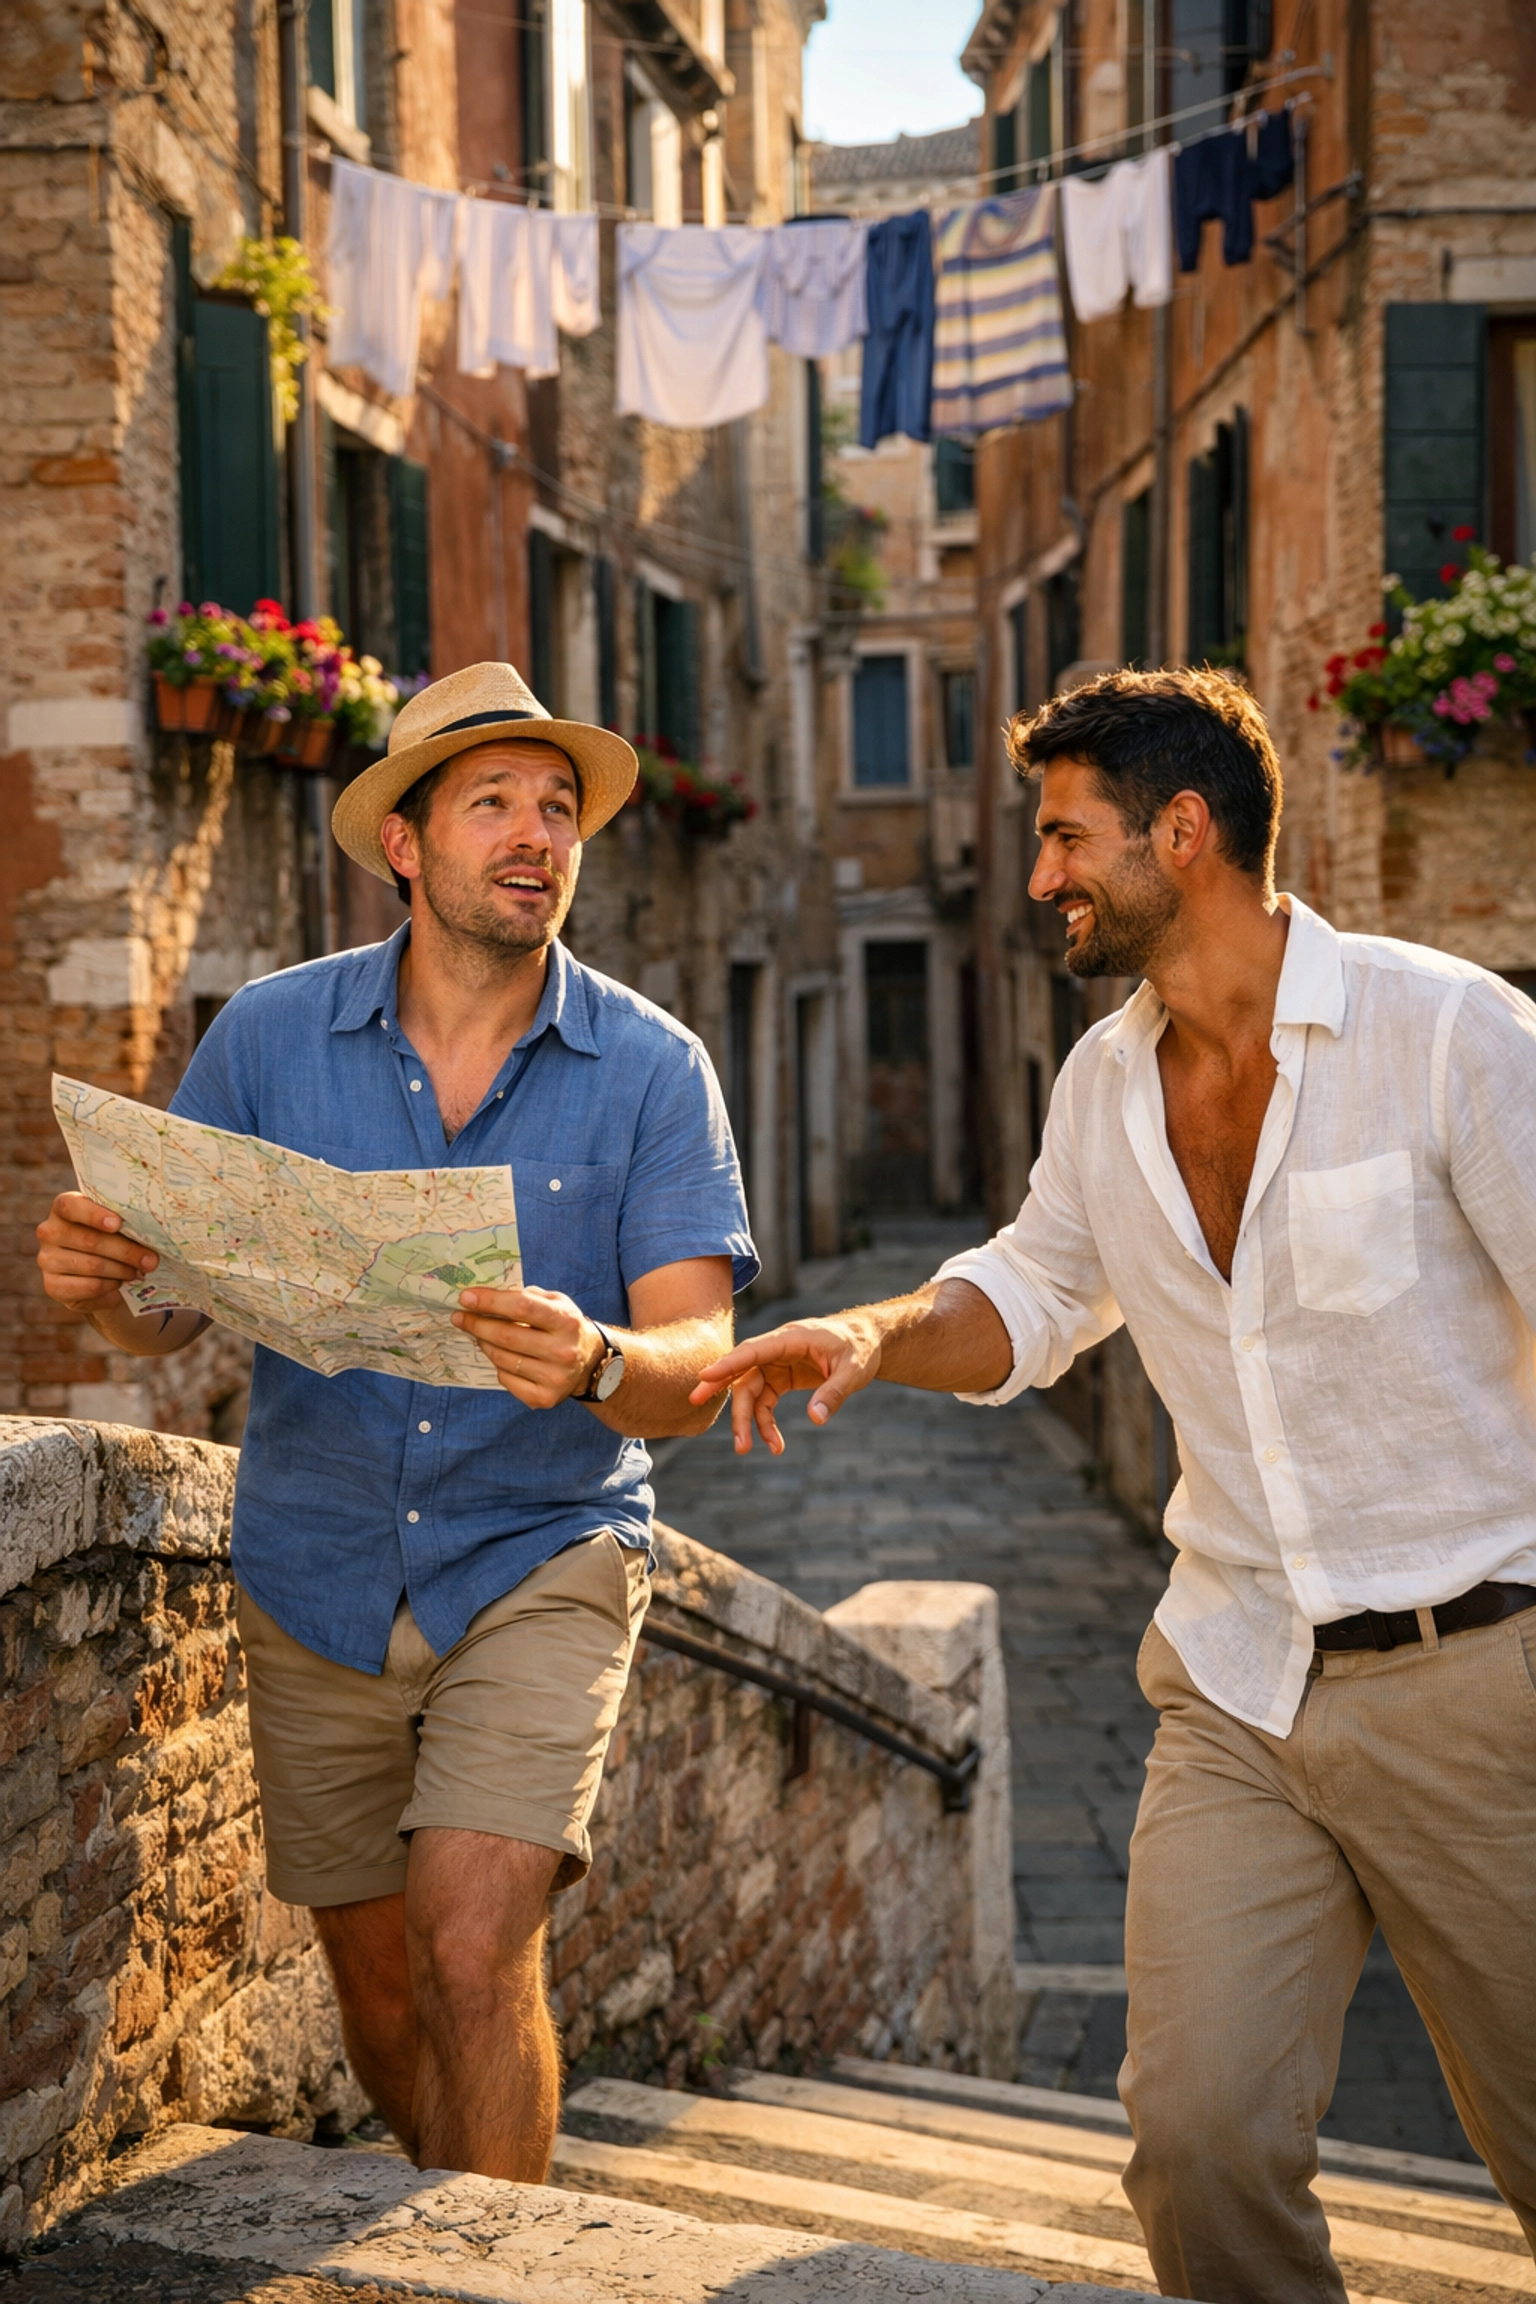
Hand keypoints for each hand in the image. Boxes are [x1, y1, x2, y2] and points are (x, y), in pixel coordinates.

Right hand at [37, 1193, 157, 1310]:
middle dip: (126, 1251)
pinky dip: (111, 1286)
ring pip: (92, 1266)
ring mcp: (47, 1260)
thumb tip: (151, 1239)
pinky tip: (120, 1284)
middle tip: (151, 1260)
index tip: (117, 1224)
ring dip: (122, 1270)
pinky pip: (89, 1287)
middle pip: (89, 1240)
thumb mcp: (119, 1226)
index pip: (70, 1206)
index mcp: (64, 1208)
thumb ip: (127, 1225)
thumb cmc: (113, 1238)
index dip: (93, 1215)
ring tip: (138, 1272)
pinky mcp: (52, 1286)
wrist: (101, 1272)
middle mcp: (49, 1232)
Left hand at [452, 1284, 604, 1408]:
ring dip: (484, 1344)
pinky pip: (506, 1379)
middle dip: (477, 1324)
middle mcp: (563, 1351)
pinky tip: (501, 1356)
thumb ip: (526, 1296)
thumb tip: (485, 1296)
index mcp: (566, 1321)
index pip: (521, 1307)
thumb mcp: (556, 1303)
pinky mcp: (545, 1398)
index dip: (490, 1301)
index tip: (466, 1297)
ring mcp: (554, 1378)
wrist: (590, 1363)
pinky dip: (498, 1366)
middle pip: (506, 1336)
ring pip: (502, 1359)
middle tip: (460, 1317)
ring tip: (480, 1335)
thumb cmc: (565, 1327)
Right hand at [689, 1315, 881, 1454]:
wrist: (867, 1341)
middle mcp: (777, 1350)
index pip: (753, 1350)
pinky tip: (775, 1445)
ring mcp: (777, 1364)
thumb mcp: (854, 1371)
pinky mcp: (781, 1378)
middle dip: (736, 1409)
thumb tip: (815, 1419)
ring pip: (751, 1393)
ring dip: (749, 1422)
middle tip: (730, 1435)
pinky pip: (765, 1402)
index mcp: (791, 1338)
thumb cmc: (860, 1348)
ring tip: (746, 1450)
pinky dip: (765, 1424)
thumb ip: (834, 1393)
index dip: (728, 1363)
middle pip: (745, 1377)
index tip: (704, 1375)